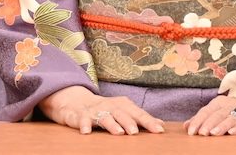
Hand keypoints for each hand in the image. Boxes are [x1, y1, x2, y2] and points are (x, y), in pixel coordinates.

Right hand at [38, 86, 164, 135]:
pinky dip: (84, 125)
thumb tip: (161, 124)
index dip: (148, 121)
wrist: (75, 101)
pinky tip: (87, 132)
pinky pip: (82, 120)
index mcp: (122, 105)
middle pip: (122, 113)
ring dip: (111, 124)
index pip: (138, 113)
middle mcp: (109, 106)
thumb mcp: (123, 111)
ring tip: (118, 133)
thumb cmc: (104, 109)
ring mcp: (94, 110)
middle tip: (136, 132)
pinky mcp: (80, 116)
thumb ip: (140, 118)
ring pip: (104, 117)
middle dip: (129, 122)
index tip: (159, 130)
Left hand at [184, 96, 235, 135]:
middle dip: (208, 123)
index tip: (190, 132)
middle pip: (218, 114)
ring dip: (222, 125)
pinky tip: (232, 132)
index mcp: (220, 103)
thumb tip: (185, 126)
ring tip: (214, 133)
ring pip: (231, 118)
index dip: (198, 121)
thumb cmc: (235, 110)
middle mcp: (231, 105)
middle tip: (201, 133)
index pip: (206, 111)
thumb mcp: (219, 112)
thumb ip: (203, 119)